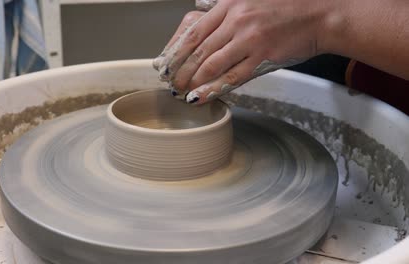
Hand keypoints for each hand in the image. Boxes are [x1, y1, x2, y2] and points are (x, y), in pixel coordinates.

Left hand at [154, 0, 330, 103]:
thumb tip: (201, 16)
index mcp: (230, 5)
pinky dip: (214, 88)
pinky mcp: (263, 56)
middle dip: (181, 69)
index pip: (194, 30)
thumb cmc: (287, 9)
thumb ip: (225, 12)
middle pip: (198, 49)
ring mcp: (249, 39)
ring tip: (183, 92)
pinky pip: (232, 76)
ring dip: (193, 81)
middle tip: (172, 82)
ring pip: (211, 64)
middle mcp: (236, 20)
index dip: (176, 49)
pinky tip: (202, 96)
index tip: (168, 63)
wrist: (321, 15)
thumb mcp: (250, 1)